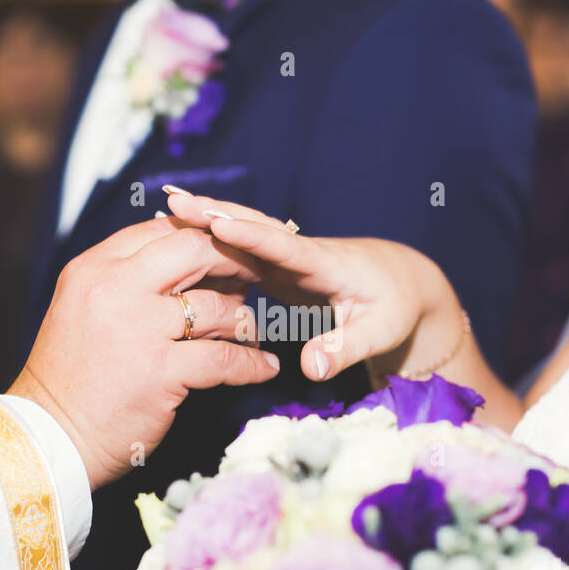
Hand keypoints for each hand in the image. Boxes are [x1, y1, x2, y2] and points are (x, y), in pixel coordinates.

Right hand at [8, 218, 279, 489]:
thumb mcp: (85, 308)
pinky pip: (225, 358)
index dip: (200, 235)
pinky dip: (252, 364)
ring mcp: (139, 329)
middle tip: (255, 274)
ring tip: (252, 332)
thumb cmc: (72, 377)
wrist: (49, 437)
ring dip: (243, 319)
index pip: (159, 229)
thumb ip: (126, 280)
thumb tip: (193, 260)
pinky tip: (263, 369)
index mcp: (94, 269)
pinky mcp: (160, 372)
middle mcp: (114, 288)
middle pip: (193, 249)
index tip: (224, 251)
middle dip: (233, 259)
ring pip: (216, 305)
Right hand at [164, 192, 465, 384]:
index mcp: (327, 265)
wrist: (401, 282)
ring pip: (245, 231)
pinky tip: (182, 228)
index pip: (285, 247)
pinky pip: (242, 246)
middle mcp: (303, 251)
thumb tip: (310, 368)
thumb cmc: (394, 308)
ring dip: (209, 217)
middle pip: (256, 227)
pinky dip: (213, 234)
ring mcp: (288, 254)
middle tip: (174, 201)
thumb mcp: (379, 334)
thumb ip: (344, 350)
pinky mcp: (278, 264)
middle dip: (217, 213)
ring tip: (168, 204)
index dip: (252, 236)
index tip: (219, 223)